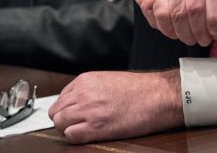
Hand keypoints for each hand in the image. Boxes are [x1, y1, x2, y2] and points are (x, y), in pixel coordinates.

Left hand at [49, 70, 181, 143]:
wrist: (160, 96)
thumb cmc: (142, 89)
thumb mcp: (109, 80)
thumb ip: (90, 89)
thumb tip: (77, 102)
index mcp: (86, 80)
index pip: (60, 98)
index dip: (68, 108)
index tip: (77, 113)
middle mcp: (84, 94)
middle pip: (57, 112)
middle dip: (66, 119)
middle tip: (80, 123)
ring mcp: (89, 111)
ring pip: (60, 124)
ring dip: (70, 129)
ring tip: (87, 128)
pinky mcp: (96, 128)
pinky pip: (71, 136)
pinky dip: (77, 137)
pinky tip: (90, 134)